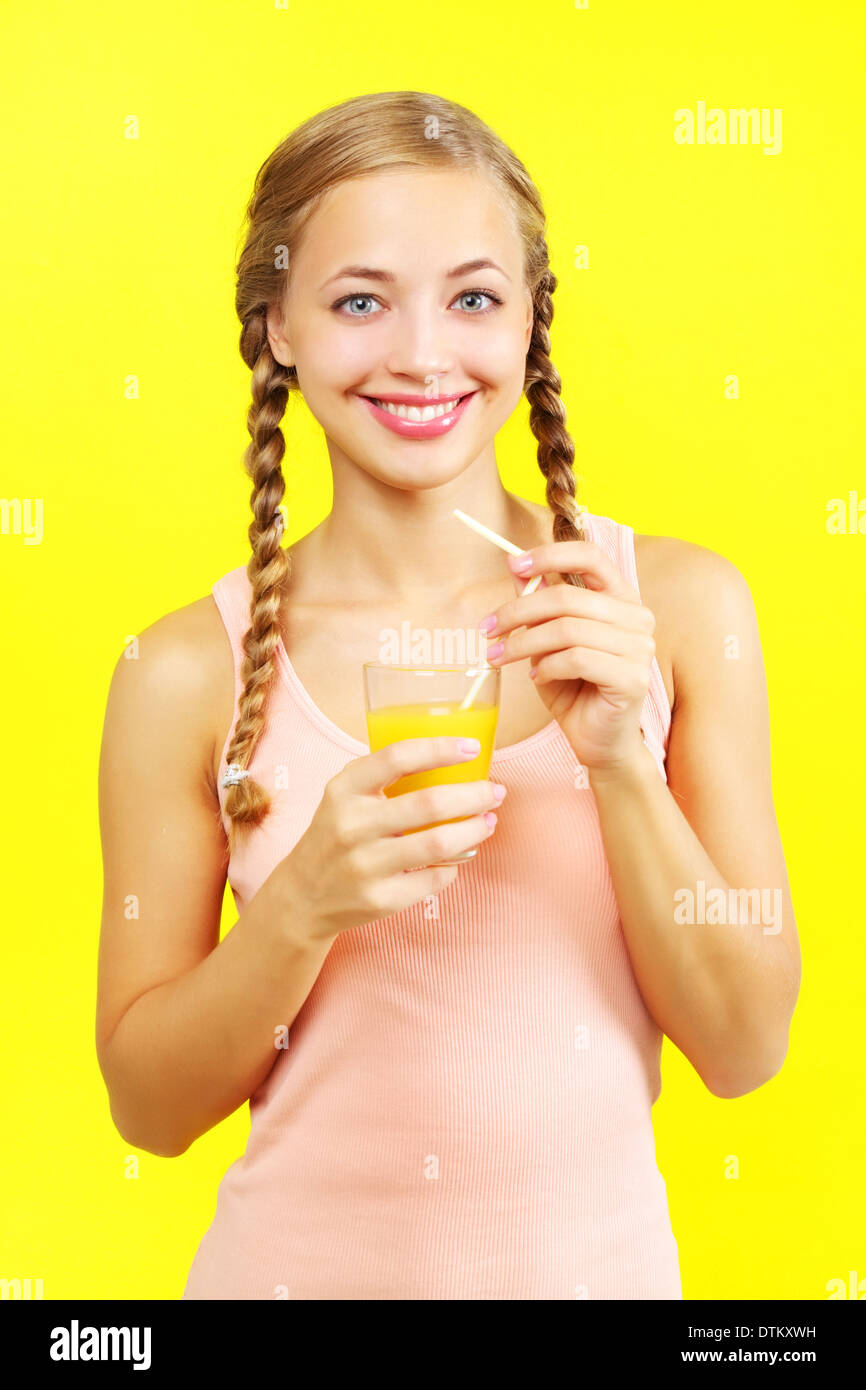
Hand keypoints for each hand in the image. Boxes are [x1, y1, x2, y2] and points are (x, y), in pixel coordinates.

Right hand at [282, 738, 505, 937]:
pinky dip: (454, 866)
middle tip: (494, 791)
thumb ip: (386, 776)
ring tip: (488, 821)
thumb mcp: (346, 796)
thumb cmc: (337, 833)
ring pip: (439, 845)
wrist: (303, 895)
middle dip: (473, 795)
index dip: (440, 749)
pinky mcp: (380, 900)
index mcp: (344, 790)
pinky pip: (434, 878)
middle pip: (429, 803)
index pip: (398, 758)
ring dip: (474, 830)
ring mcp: (365, 866)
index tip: (472, 748)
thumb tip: (454, 761)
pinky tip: (457, 857)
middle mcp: (351, 826)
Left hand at [477, 541, 655, 773]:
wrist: (599, 742)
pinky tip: (537, 677)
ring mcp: (640, 648)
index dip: (550, 554)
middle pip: (568, 596)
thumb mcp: (548, 642)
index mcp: (621, 599)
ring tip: (501, 657)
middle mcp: (637, 618)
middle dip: (518, 610)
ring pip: (568, 629)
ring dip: (524, 642)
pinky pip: (577, 659)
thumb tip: (515, 568)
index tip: (513, 564)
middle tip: (488, 628)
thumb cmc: (575, 689)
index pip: (592, 556)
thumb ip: (539, 606)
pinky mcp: (633, 678)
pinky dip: (547, 666)